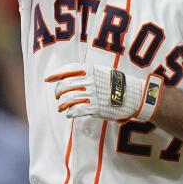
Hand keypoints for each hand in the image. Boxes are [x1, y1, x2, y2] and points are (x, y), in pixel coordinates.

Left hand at [45, 63, 163, 122]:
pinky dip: (69, 112)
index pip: (67, 70)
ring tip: (61, 107)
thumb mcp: (102, 71)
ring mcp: (92, 95)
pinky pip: (76, 110)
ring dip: (61, 104)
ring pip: (67, 99)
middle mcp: (89, 81)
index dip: (55, 74)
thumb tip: (70, 75)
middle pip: (64, 85)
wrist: (134, 95)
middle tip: (57, 96)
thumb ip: (87, 72)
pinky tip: (69, 114)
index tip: (47, 79)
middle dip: (57, 91)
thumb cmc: (117, 83)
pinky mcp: (95, 108)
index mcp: (90, 70)